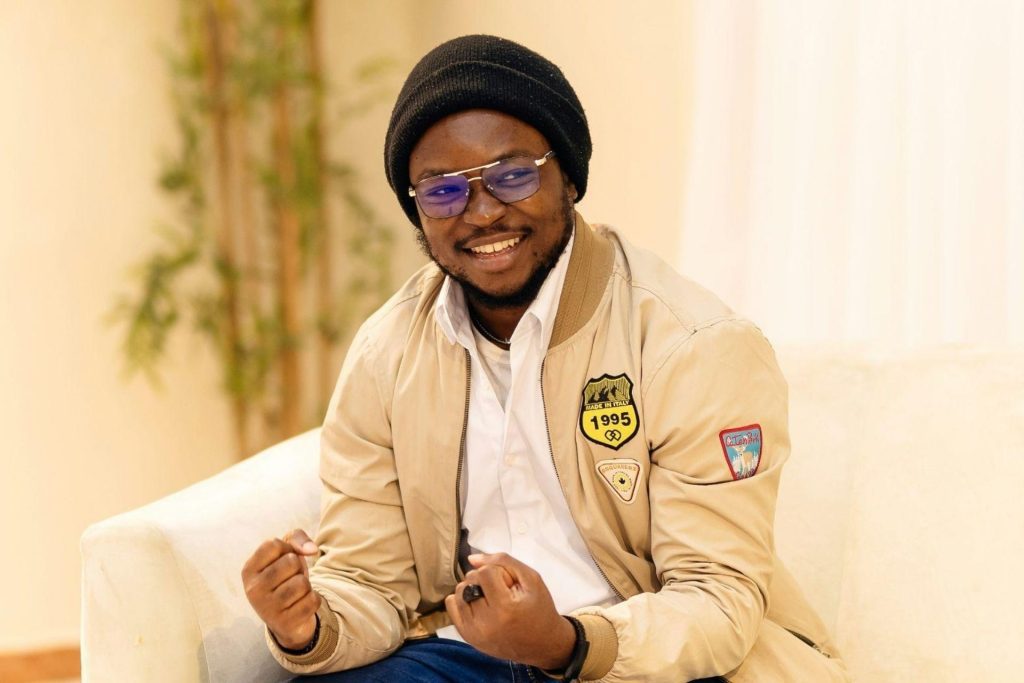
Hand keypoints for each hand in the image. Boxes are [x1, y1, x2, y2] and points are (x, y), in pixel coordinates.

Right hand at [241, 528, 321, 649]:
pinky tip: (300, 605)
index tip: (282, 560)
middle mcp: (253, 590)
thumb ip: (296, 537)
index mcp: (248, 570)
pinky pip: (312, 600)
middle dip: (298, 568)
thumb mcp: (286, 552)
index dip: (287, 548)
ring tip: (295, 592)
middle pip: (291, 562)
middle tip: (290, 579)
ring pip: (302, 582)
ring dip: (306, 585)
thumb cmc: (285, 577)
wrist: (287, 618)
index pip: (273, 544)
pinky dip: (313, 600)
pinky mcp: (284, 623)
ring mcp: (267, 608)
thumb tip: (312, 550)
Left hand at [444, 552, 575, 669]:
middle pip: (470, 581)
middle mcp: (486, 622)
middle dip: (485, 580)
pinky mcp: (468, 637)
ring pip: (459, 593)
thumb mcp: (531, 579)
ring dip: (472, 589)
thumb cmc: (539, 608)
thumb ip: (503, 561)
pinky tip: (477, 604)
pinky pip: (452, 608)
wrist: (542, 644)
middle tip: (503, 592)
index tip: (510, 584)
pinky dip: (461, 600)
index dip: (498, 572)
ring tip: (490, 597)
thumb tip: (472, 559)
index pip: (485, 572)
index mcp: (505, 607)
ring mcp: (474, 632)